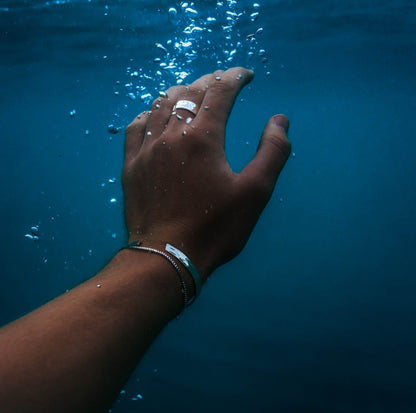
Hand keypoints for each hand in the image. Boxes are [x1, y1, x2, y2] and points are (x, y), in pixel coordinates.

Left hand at [122, 67, 290, 279]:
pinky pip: (136, 127)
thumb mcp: (255, 192)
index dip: (235, 77)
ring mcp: (146, 149)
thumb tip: (280, 120)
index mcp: (203, 137)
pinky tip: (156, 116)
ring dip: (180, 93)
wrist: (167, 257)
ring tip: (192, 94)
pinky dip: (150, 114)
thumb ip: (272, 152)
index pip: (220, 92)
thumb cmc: (215, 228)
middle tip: (223, 80)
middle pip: (190, 93)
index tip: (245, 75)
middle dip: (210, 81)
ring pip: (161, 105)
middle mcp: (171, 135)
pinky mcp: (131, 166)